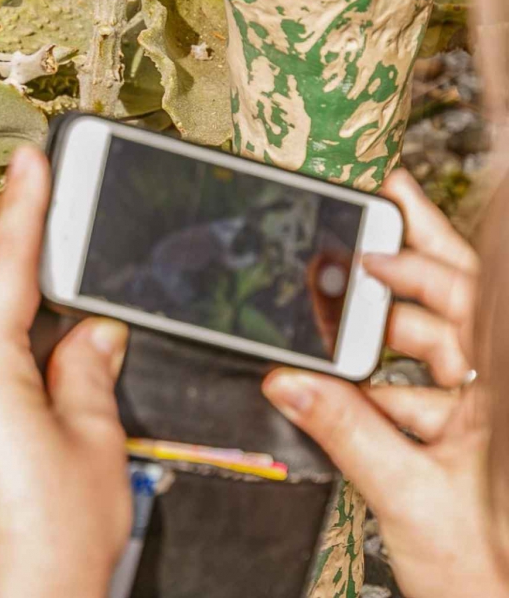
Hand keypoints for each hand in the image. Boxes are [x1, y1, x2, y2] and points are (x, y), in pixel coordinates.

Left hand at [0, 146, 132, 597]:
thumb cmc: (54, 547)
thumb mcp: (97, 450)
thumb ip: (88, 376)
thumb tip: (92, 337)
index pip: (7, 269)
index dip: (23, 208)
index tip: (27, 160)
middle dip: (37, 347)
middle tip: (81, 383)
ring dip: (10, 401)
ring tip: (51, 463)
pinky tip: (13, 481)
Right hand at [261, 169, 508, 597]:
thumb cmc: (489, 573)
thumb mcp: (408, 495)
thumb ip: (345, 431)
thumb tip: (288, 381)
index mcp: (501, 395)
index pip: (468, 298)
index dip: (420, 256)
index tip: (374, 227)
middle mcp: (495, 398)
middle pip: (449, 309)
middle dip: (402, 266)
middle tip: (365, 216)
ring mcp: (479, 421)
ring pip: (426, 354)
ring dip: (374, 340)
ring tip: (326, 311)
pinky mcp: (458, 446)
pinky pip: (409, 398)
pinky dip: (370, 390)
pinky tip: (332, 389)